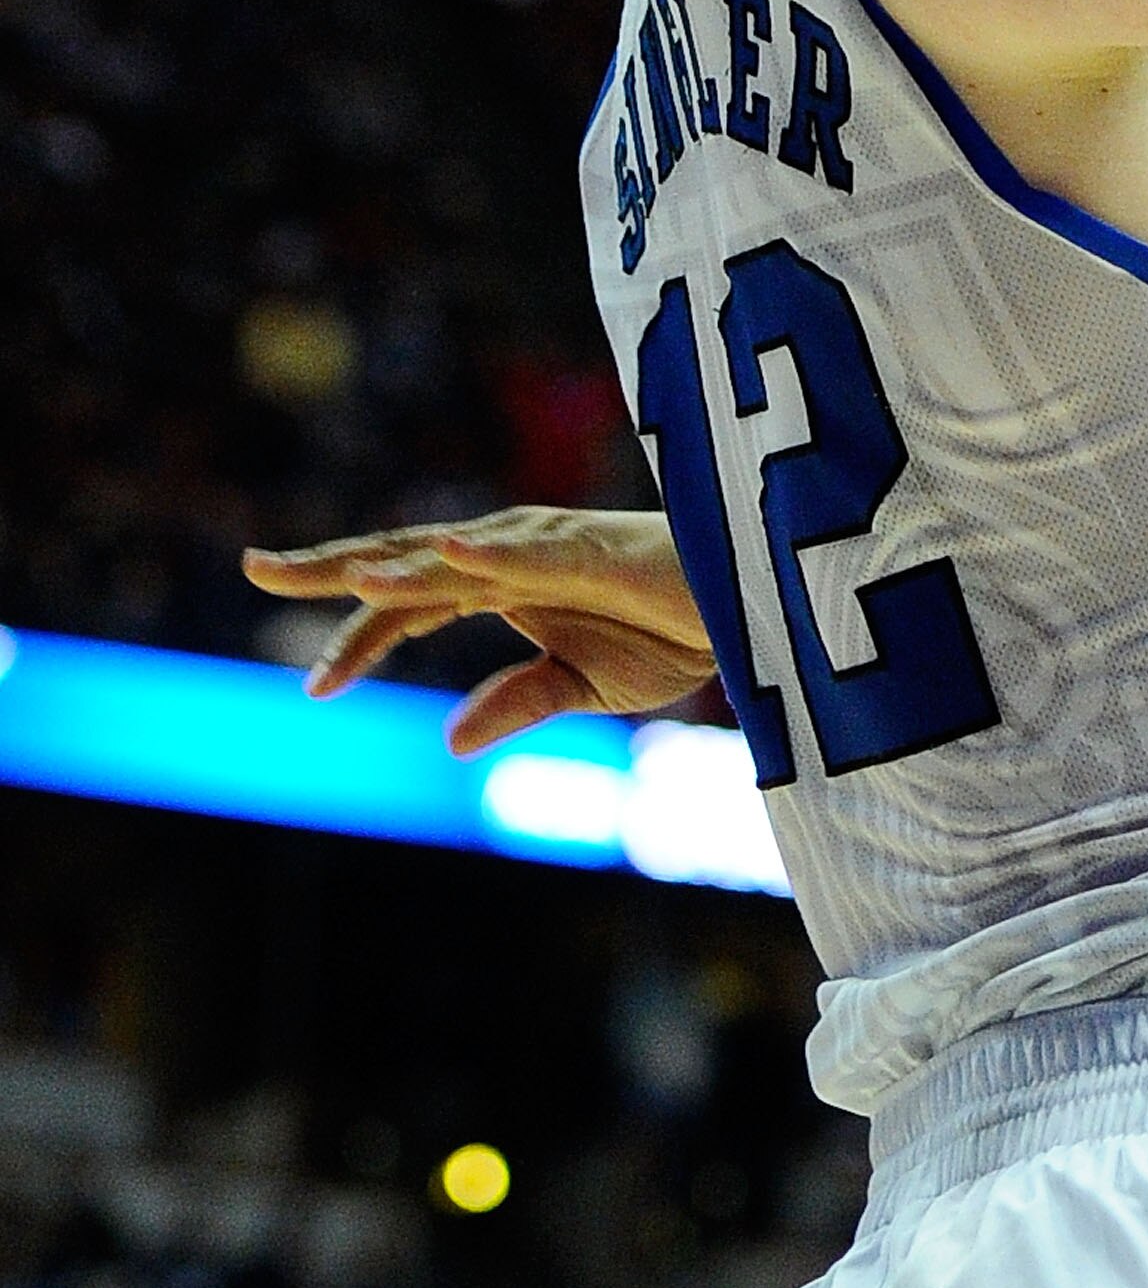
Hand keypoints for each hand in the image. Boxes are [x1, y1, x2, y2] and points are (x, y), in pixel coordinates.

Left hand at [244, 507, 714, 756]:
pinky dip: (486, 552)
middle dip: (330, 562)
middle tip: (253, 566)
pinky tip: (444, 556)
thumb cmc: (675, 627)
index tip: (312, 690)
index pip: (409, 604)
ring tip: (341, 575)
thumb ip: (517, 702)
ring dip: (400, 563)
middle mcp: (514, 553)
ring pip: (456, 553)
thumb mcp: (584, 685)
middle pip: (408, 557)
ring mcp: (552, 546)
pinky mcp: (596, 551)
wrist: (754, 602)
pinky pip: (532, 554)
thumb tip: (449, 740)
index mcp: (504, 582)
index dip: (357, 639)